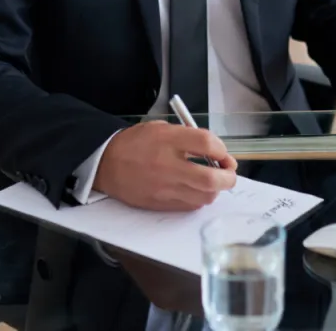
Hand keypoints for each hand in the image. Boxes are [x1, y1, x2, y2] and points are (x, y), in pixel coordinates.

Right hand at [93, 121, 236, 209]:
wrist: (106, 164)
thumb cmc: (136, 143)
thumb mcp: (162, 128)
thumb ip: (189, 137)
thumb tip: (215, 151)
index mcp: (168, 140)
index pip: (207, 144)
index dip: (222, 150)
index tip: (222, 153)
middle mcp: (167, 166)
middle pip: (211, 178)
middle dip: (228, 177)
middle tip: (229, 173)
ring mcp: (164, 188)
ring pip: (204, 197)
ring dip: (215, 189)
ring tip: (213, 182)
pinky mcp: (160, 204)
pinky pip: (190, 206)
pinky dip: (200, 198)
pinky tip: (197, 190)